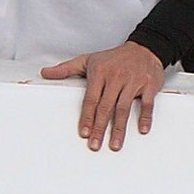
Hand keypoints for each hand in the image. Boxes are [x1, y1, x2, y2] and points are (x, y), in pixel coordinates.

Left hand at [41, 42, 168, 150]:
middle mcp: (115, 78)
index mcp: (100, 73)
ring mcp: (133, 82)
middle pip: (106, 107)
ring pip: (124, 108)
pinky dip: (145, 117)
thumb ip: (66, 68)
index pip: (91, 99)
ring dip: (119, 129)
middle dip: (100, 128)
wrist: (144, 48)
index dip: (87, 117)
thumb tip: (45, 73)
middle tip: (95, 145)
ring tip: (115, 145)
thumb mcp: (88, 60)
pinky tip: (142, 130)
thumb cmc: (114, 58)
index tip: (84, 133)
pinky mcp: (148, 85)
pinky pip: (147, 104)